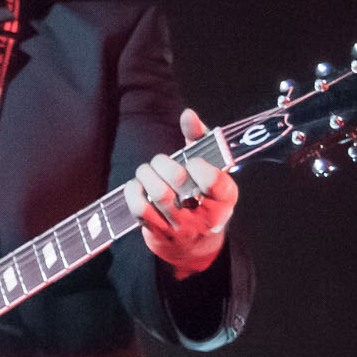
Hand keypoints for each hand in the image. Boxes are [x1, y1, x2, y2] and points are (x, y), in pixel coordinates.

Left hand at [124, 107, 239, 277]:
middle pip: (178, 181)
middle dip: (163, 164)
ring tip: (147, 171)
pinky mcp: (157, 232)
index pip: (213, 180)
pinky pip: (138, 208)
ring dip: (146, 174)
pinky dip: (132, 191)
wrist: (193, 242)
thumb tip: (187, 114)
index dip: (197, 165)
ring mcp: (180, 226)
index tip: (192, 162)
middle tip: (161, 162)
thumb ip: (201, 139)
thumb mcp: (211, 169)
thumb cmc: (201, 194)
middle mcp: (205, 215)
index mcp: (224, 198)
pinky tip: (137, 185)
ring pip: (157, 193)